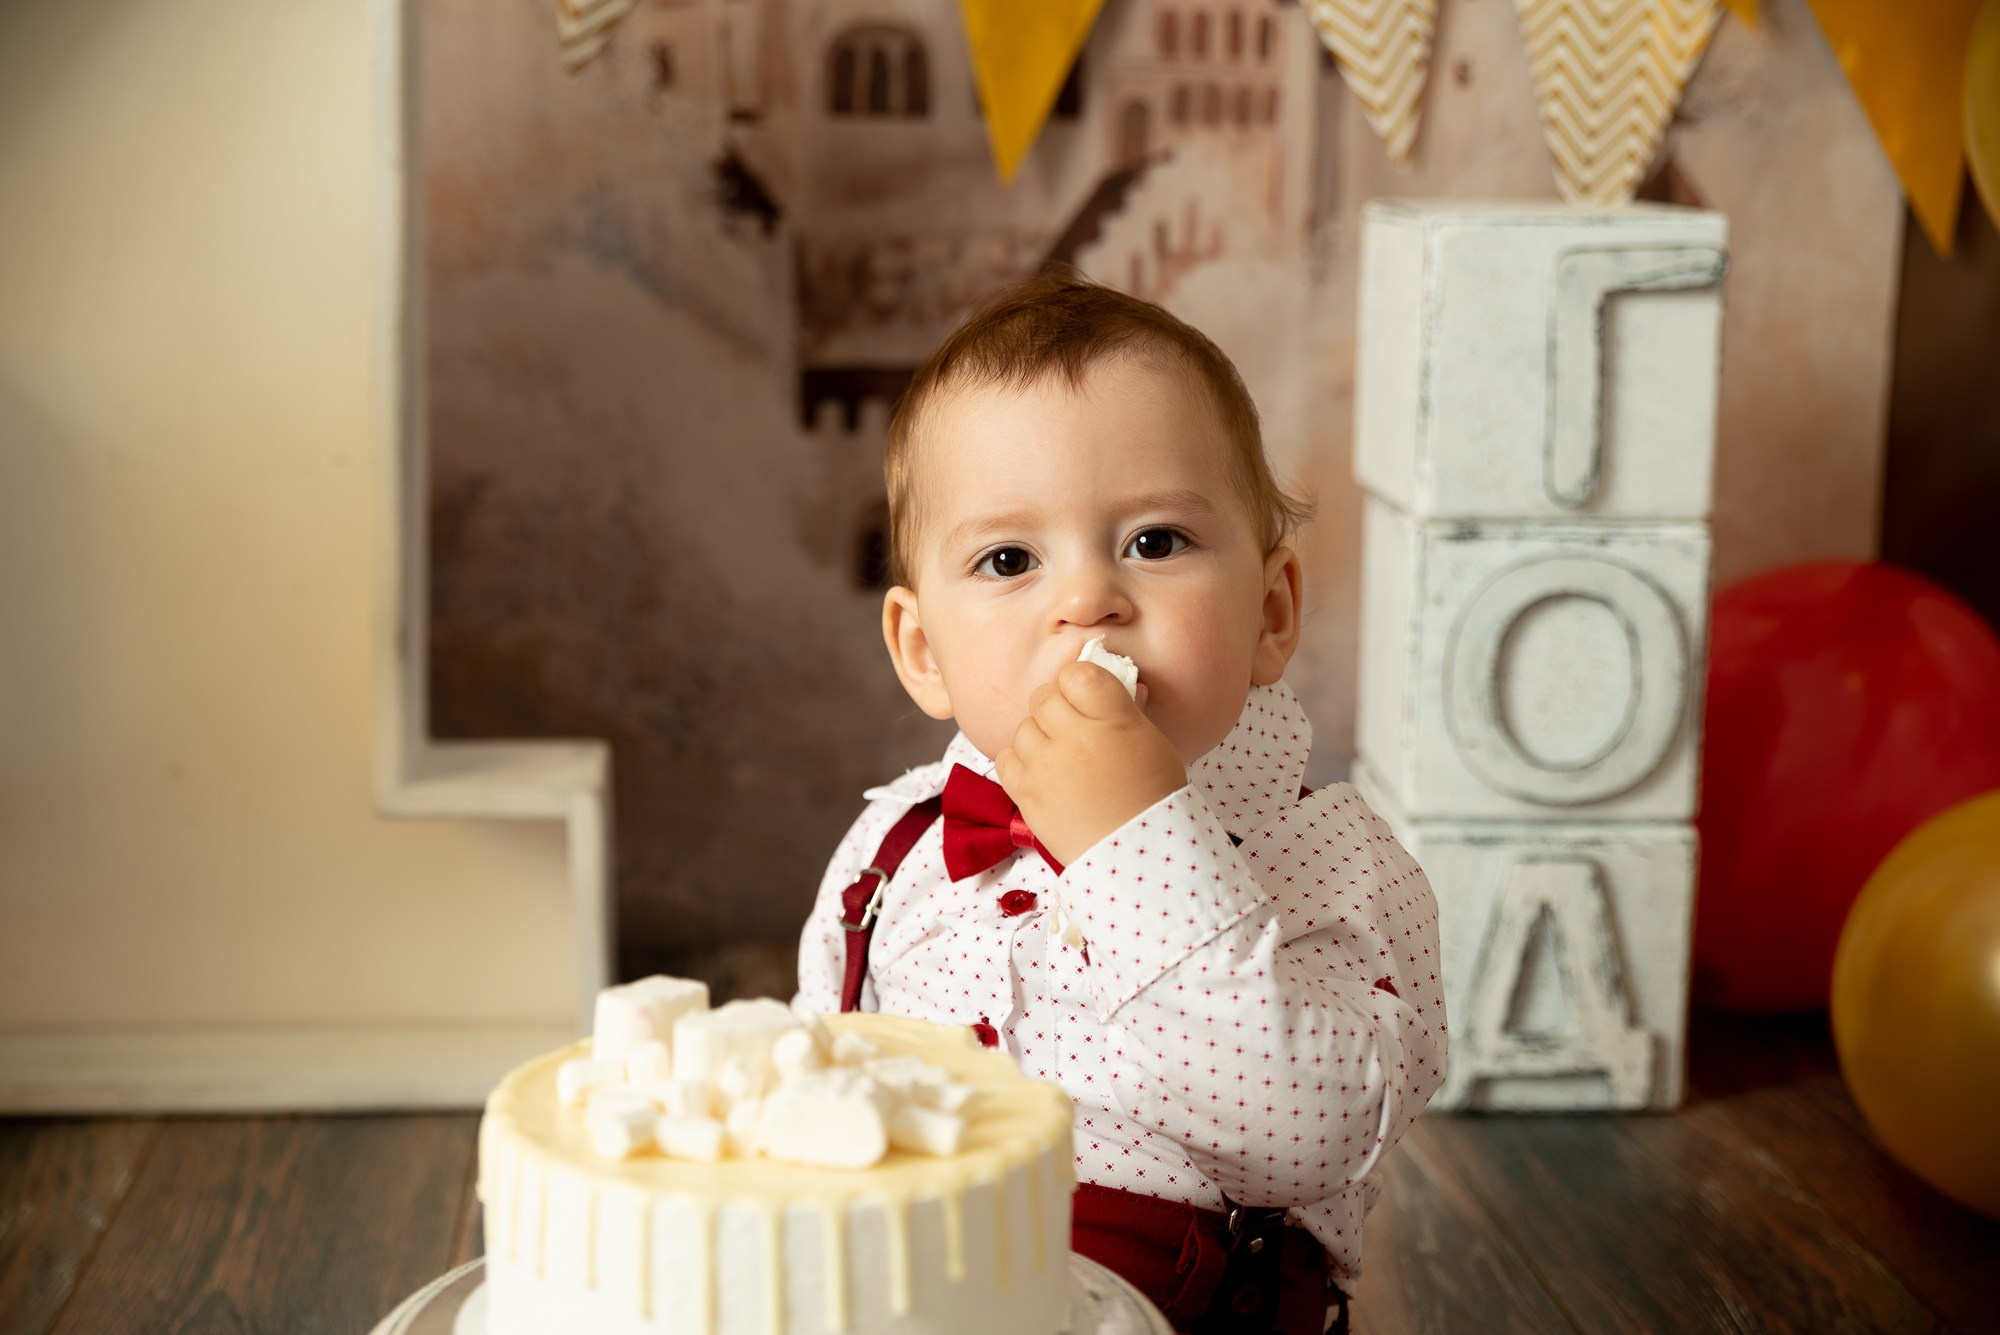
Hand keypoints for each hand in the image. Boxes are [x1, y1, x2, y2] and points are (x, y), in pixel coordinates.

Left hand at [994, 661, 1187, 866]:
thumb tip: (1111, 680)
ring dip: (1039, 735)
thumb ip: (1125, 708)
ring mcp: (1045, 765)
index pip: (1078, 673)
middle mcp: (1074, 738)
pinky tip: (1041, 770)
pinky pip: (1006, 757)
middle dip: (1057, 706)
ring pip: (1024, 726)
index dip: (1078, 681)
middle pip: (1045, 697)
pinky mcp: (1025, 792)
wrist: (1136, 851)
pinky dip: (1020, 759)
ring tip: (1060, 755)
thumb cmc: (1151, 796)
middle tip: (1073, 726)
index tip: (1085, 695)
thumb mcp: (1150, 742)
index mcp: (1112, 720)